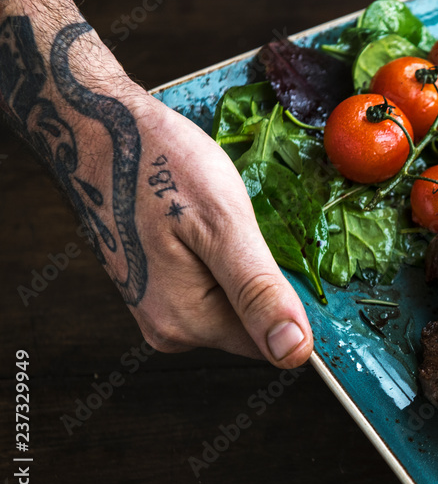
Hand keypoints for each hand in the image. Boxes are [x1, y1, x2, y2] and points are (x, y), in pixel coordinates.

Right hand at [123, 93, 313, 367]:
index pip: (270, 342)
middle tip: (240, 225)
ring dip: (242, 266)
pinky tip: (204, 224)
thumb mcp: (223, 224)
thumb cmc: (157, 165)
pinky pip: (211, 286)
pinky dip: (222, 258)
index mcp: (187, 322)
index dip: (289, 302)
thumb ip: (258, 292)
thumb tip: (294, 352)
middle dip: (262, 280)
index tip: (279, 252)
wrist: (97, 131)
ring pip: (232, 303)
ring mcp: (158, 310)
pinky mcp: (155, 288)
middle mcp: (168, 329)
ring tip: (216, 220)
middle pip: (250, 324)